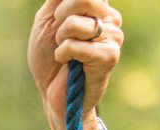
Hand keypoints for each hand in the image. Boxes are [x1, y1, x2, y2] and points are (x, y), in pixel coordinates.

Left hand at [28, 0, 123, 129]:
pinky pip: (76, 45)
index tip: (60, 17)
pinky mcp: (110, 56)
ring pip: (76, 24)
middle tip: (61, 35)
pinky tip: (68, 63)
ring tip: (65, 52)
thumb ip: (58, 0)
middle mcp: (110, 18)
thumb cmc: (49, 56)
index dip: (66, 5)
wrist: (51, 91)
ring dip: (60, 39)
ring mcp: (113, 36)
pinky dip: (63, 53)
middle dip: (61, 17)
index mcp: (97, 7)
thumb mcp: (47, 21)